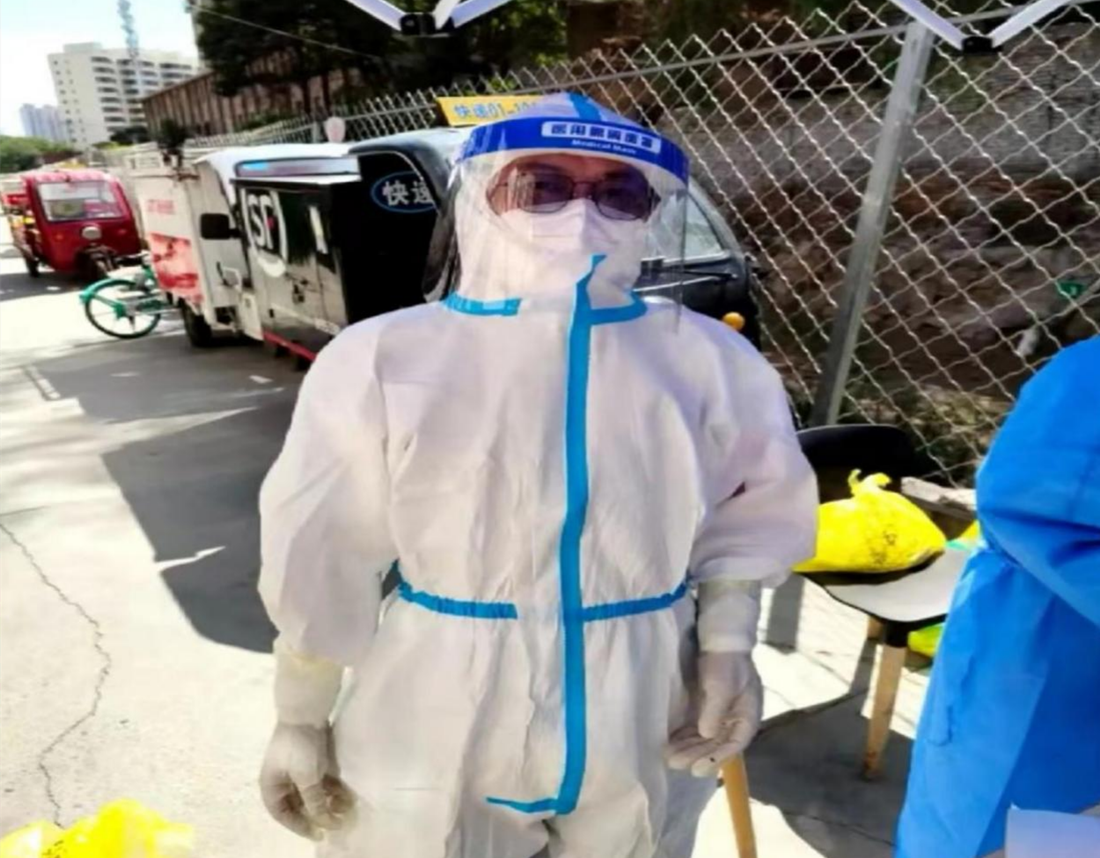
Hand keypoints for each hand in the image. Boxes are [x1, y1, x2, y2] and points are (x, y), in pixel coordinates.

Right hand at [260, 723, 355, 839]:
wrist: (307, 711)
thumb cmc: (299, 746)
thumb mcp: (306, 778)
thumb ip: (314, 802)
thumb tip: (325, 823)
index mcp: (271, 785)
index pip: (281, 814)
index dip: (298, 826)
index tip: (317, 834)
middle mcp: (282, 780)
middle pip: (299, 805)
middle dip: (318, 814)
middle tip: (336, 823)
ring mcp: (298, 770)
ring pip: (313, 794)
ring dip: (329, 802)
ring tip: (346, 809)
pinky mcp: (312, 761)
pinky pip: (322, 782)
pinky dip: (333, 790)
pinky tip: (347, 796)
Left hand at [666, 651, 762, 776]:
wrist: (720, 639)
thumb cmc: (725, 662)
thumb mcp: (722, 685)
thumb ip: (715, 711)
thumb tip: (707, 735)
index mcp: (748, 717)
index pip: (734, 745)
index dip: (716, 759)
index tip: (697, 769)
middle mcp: (735, 720)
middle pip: (717, 745)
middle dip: (696, 756)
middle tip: (675, 764)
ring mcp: (721, 715)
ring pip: (705, 740)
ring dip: (689, 749)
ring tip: (669, 758)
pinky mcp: (706, 708)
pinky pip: (696, 729)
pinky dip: (685, 738)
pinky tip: (671, 744)